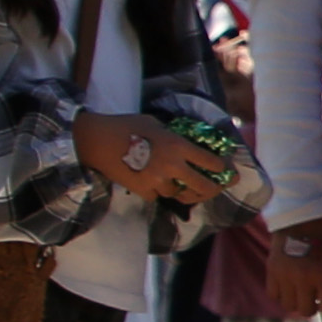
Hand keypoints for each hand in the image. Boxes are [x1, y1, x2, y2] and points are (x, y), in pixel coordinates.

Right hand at [72, 110, 240, 204]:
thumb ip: (173, 137)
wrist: (96, 140)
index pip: (211, 162)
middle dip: (213, 189)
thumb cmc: (125, 125)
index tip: (225, 169)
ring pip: (179, 194)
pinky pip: (158, 196)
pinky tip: (156, 184)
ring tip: (184, 186)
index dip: (221, 168)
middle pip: (204, 187)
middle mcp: (172, 166)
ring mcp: (157, 181)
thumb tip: (184, 143)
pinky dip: (159, 192)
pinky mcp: (142, 191)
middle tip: (215, 188)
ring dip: (181, 190)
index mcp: (178, 146)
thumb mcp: (155, 124)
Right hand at [265, 216, 321, 321]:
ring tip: (301, 294)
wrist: (299, 219)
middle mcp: (303, 278)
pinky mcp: (271, 271)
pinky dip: (281, 295)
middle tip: (314, 302)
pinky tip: (287, 288)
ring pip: (288, 305)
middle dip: (312, 309)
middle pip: (305, 310)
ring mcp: (285, 275)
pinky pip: (273, 294)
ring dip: (296, 303)